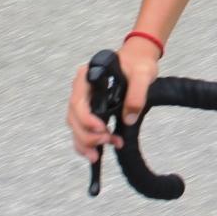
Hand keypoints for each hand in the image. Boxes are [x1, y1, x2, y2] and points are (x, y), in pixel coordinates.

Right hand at [65, 42, 160, 160]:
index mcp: (87, 77)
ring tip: (98, 155)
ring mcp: (84, 101)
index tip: (102, 128)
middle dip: (86, 135)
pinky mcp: (90, 110)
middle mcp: (81, 90)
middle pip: (73, 117)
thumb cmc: (138, 63)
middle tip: (106, 141)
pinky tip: (97, 152)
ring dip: (85, 142)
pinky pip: (82, 129)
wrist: (138, 59)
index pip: (78, 102)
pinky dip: (87, 142)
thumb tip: (129, 118)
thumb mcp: (142, 75)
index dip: (86, 119)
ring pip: (75, 126)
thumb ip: (137, 94)